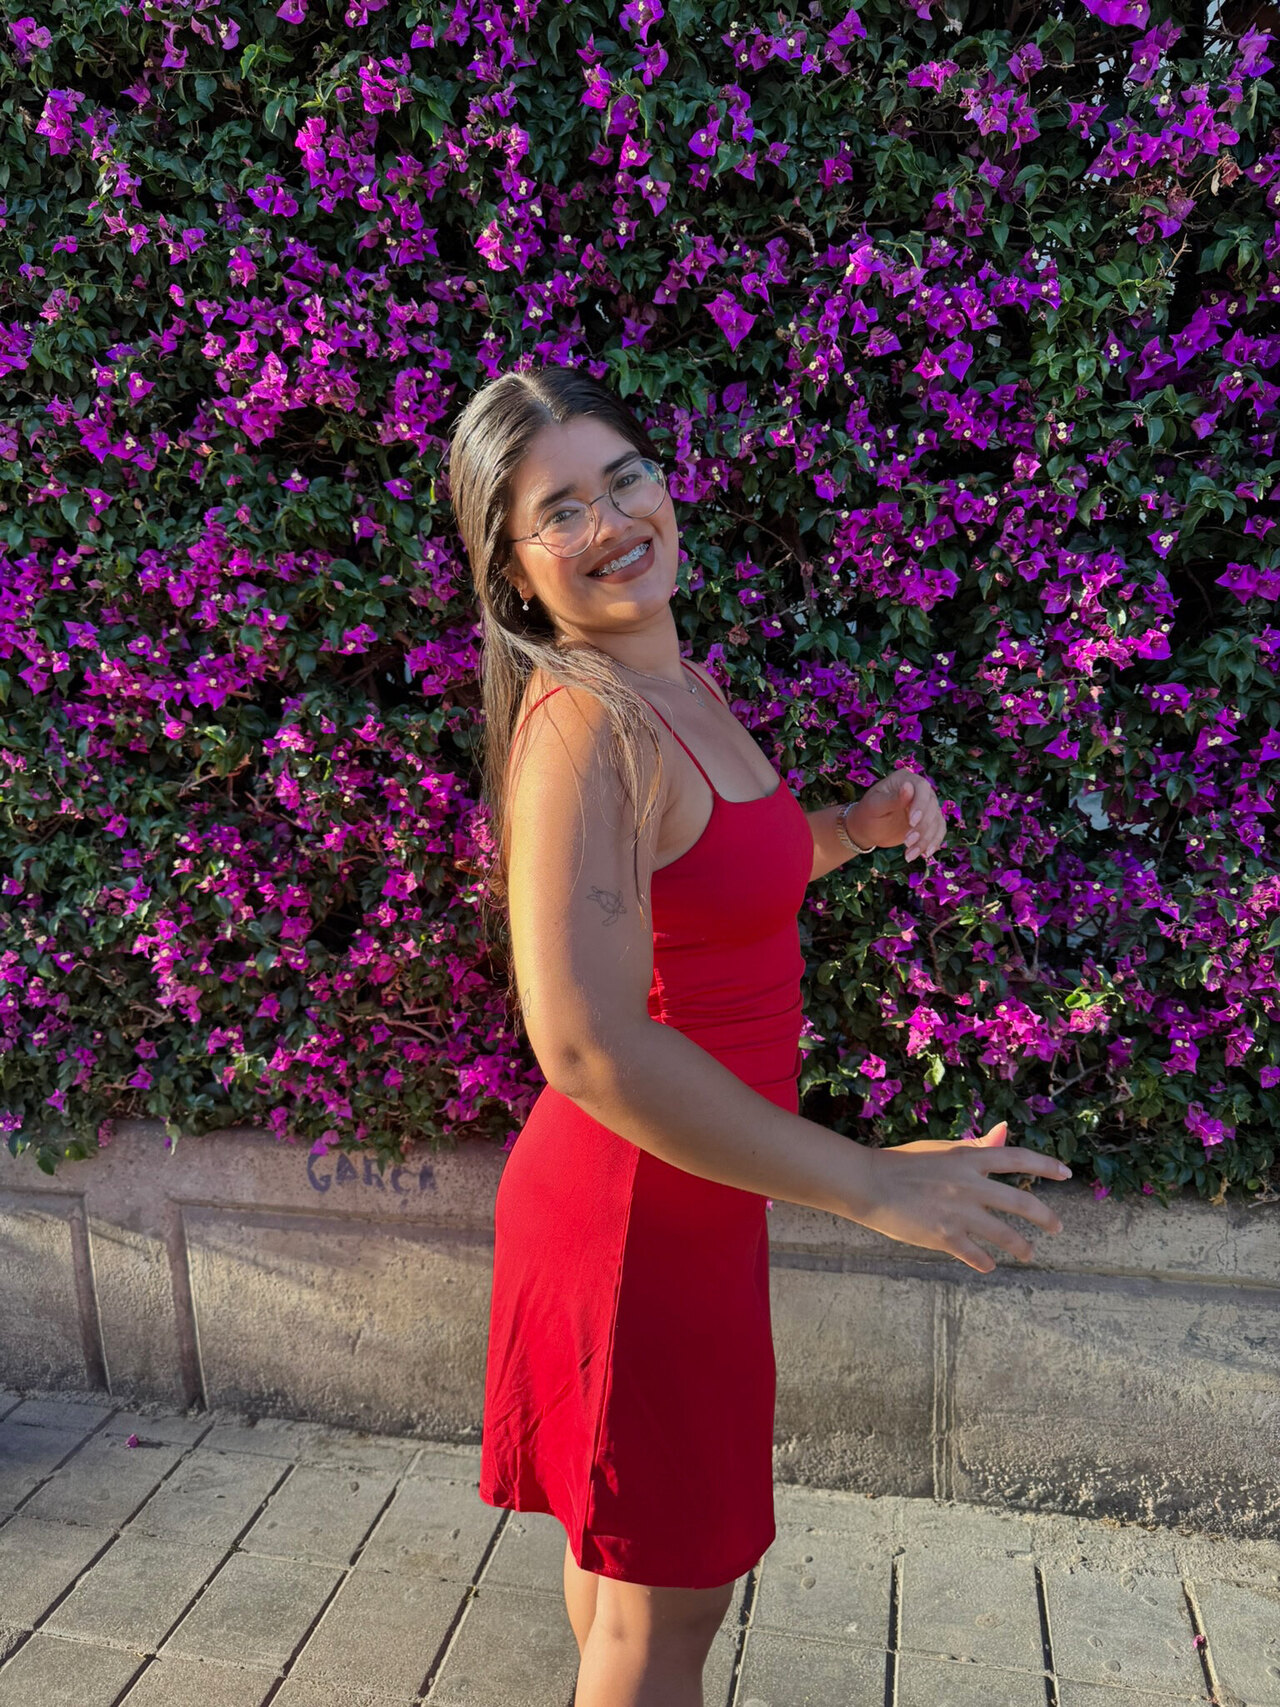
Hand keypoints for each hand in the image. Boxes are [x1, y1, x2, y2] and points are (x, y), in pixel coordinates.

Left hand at [854, 771, 947, 862]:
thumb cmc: (867, 813)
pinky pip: (938, 831)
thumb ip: (893, 798)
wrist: (867, 828)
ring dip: (926, 839)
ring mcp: (926, 806)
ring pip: (936, 821)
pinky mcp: (929, 821)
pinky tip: (925, 854)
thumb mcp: (876, 806)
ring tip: (909, 854)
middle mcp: (919, 790)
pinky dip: (933, 843)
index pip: (922, 788)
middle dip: (922, 827)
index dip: (920, 805)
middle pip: (932, 807)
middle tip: (907, 841)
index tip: (912, 822)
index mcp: (905, 779)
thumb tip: (909, 786)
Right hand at [856, 1119, 1070, 1272]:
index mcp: (968, 1158)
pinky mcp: (944, 1236)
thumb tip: (1005, 1133)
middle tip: (1057, 1227)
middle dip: (1045, 1218)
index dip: (1045, 1165)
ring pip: (1004, 1235)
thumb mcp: (942, 1150)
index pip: (1017, 1159)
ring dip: (1021, 1247)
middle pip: (1021, 1203)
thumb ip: (975, 1146)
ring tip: (1028, 1254)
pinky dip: (985, 1262)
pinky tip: (989, 1265)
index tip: (1066, 1173)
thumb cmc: (903, 1162)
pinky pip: (975, 1255)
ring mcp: (958, 1213)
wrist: (869, 1182)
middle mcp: (969, 1185)